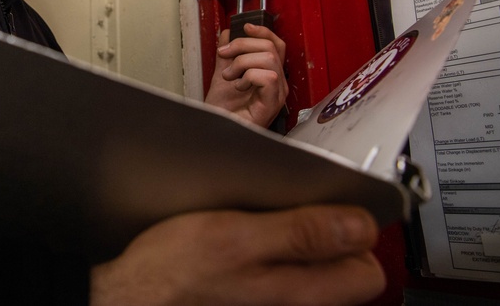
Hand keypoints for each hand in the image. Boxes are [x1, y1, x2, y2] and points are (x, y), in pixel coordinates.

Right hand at [90, 205, 384, 305]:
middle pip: (343, 271)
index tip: (330, 203)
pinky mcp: (253, 302)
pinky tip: (244, 238)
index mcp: (304, 294)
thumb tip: (360, 225)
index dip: (353, 229)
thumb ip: (302, 233)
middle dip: (325, 234)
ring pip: (311, 273)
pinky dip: (270, 254)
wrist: (131, 297)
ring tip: (261, 218)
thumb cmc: (173, 273)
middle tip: (291, 206)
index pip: (368, 269)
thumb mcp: (236, 236)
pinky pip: (282, 277)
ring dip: (294, 241)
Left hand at [205, 23, 287, 126]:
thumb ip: (227, 55)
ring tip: (230, 76)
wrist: (216, 132)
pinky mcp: (272, 104)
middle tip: (224, 56)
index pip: (276, 45)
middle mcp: (277, 84)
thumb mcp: (223, 75)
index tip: (245, 27)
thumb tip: (227, 34)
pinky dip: (248, 76)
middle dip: (243, 45)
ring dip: (242, 62)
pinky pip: (268, 77)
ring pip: (269, 59)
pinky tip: (239, 87)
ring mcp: (277, 94)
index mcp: (269, 75)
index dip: (263, 32)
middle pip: (271, 47)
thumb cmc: (223, 113)